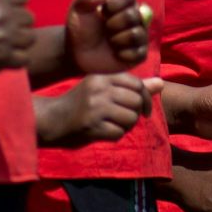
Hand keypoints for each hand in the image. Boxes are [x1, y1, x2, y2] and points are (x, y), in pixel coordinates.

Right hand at [0, 0, 34, 73]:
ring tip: (11, 44)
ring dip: (22, 41)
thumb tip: (17, 5)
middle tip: (9, 30)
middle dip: (21, 24)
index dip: (18, 5)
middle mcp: (4, 16)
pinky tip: (9, 57)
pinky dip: (19, 59)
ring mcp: (6, 37)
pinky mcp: (3, 58)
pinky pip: (25, 58)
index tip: (11, 12)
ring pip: (31, 37)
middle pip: (30, 18)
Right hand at [38, 73, 161, 145]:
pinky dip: (115, 135)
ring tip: (114, 125)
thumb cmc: (81, 103)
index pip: (136, 83)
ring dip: (126, 126)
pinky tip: (104, 132)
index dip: (145, 98)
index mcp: (102, 76)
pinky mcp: (91, 126)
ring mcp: (95, 108)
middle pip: (136, 101)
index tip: (142, 110)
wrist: (50, 119)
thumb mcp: (103, 89)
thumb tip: (161, 83)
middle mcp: (99, 89)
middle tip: (125, 119)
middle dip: (135, 114)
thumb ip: (132, 86)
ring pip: (130, 118)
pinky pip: (118, 133)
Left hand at [65, 0, 150, 73]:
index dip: (117, 2)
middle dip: (116, 23)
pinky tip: (116, 54)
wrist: (78, 54)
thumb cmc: (80, 28)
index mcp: (121, 3)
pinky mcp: (138, 54)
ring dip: (119, 39)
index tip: (104, 10)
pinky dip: (125, 54)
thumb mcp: (78, 10)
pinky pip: (139, 53)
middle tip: (106, 28)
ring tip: (110, 41)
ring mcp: (138, 35)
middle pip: (135, 15)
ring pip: (138, 34)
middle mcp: (134, 17)